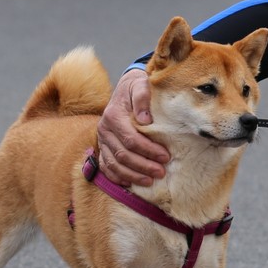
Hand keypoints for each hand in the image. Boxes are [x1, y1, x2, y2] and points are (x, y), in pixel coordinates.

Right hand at [95, 68, 168, 186]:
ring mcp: (102, 140)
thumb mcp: (141, 84)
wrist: (126, 86)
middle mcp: (104, 129)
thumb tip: (145, 119)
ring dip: (132, 175)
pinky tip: (130, 183)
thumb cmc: (137, 86)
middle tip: (161, 172)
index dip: (148, 150)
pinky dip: (116, 177)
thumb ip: (142, 97)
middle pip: (123, 155)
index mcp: (113, 115)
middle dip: (143, 166)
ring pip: (114, 164)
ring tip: (150, 181)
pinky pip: (106, 166)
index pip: (131, 139)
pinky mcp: (103, 146)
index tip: (165, 156)